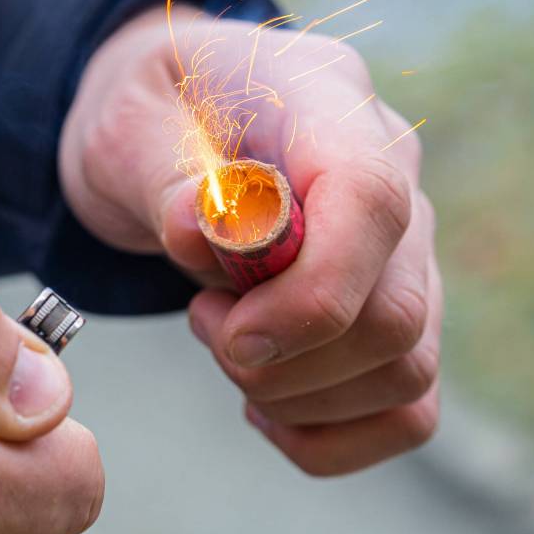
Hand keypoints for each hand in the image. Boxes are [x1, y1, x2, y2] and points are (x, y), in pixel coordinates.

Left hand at [60, 6, 440, 475]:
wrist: (162, 129)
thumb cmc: (146, 119)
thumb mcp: (126, 128)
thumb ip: (163, 178)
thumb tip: (202, 231)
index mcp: (327, 101)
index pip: (372, 201)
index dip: (310, 291)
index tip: (229, 331)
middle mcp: (394, 171)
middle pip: (396, 312)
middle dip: (285, 358)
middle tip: (205, 322)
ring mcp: (407, 244)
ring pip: (406, 369)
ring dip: (297, 394)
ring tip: (224, 340)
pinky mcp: (398, 305)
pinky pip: (406, 407)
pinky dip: (329, 432)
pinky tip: (262, 400)